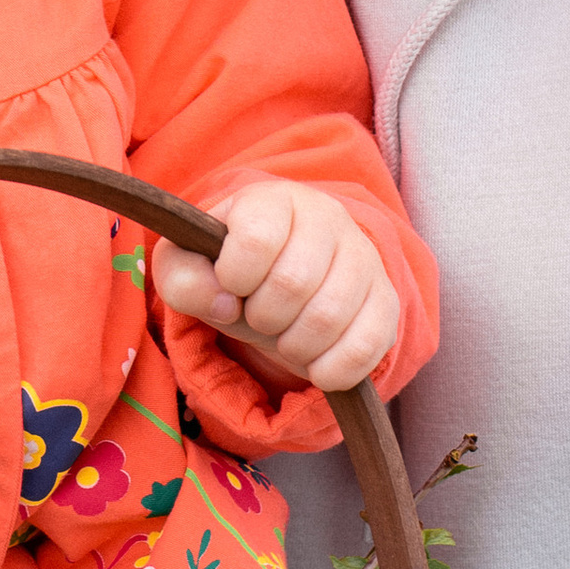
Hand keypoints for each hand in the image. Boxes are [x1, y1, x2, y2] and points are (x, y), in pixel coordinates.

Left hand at [154, 180, 401, 392]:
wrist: (280, 279)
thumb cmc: (231, 268)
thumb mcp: (188, 266)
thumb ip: (183, 278)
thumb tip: (223, 303)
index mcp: (274, 199)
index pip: (257, 237)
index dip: (236, 275)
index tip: (231, 282)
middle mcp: (327, 218)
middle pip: (293, 283)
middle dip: (262, 316)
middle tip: (258, 315)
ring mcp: (364, 258)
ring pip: (329, 317)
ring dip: (292, 345)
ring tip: (283, 336)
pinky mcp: (386, 301)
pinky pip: (364, 347)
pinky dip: (329, 369)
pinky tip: (314, 362)